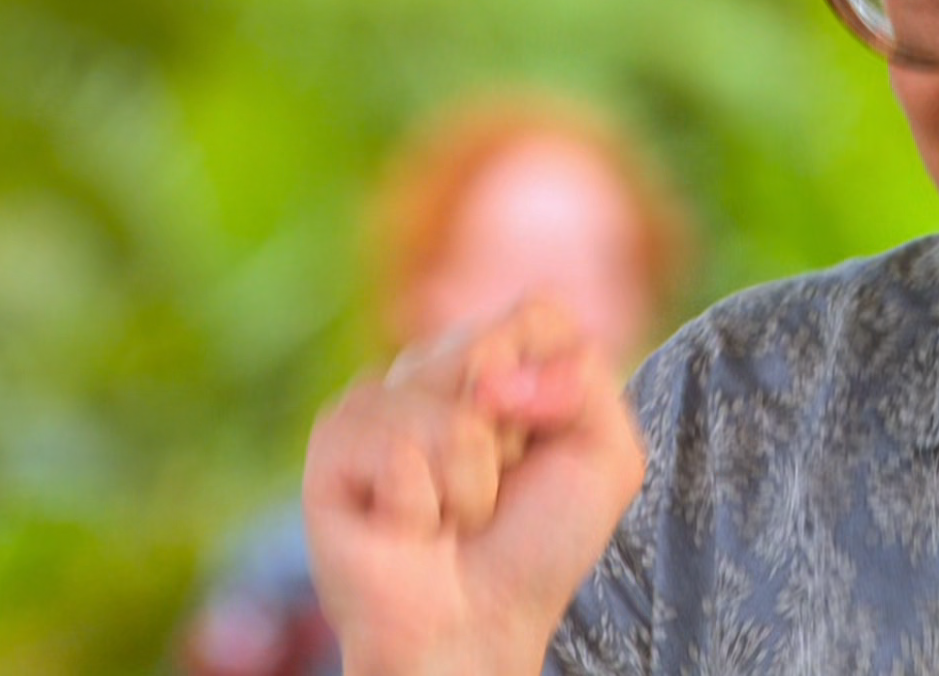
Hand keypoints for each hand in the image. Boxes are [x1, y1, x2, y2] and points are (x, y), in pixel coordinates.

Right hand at [303, 296, 645, 675]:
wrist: (479, 625)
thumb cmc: (536, 545)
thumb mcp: (605, 454)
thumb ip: (584, 377)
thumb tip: (492, 371)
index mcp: (492, 359)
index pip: (535, 314)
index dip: (556, 385)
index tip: (544, 449)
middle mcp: (429, 368)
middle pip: (491, 347)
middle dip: (516, 435)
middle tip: (493, 489)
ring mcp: (377, 399)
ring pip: (450, 411)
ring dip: (471, 484)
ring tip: (448, 516)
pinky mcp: (333, 440)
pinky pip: (401, 452)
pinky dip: (423, 506)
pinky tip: (407, 528)